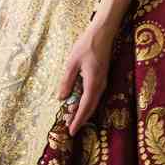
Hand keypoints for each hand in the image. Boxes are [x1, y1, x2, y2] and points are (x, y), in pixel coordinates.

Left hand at [57, 20, 114, 136]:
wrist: (103, 32)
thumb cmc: (86, 45)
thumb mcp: (72, 62)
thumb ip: (67, 81)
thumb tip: (61, 98)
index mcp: (93, 83)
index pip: (85, 107)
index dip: (78, 120)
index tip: (71, 131)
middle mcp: (100, 85)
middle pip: (91, 107)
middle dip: (81, 118)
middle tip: (70, 128)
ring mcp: (103, 81)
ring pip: (93, 101)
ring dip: (84, 111)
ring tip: (72, 117)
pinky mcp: (102, 77)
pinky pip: (95, 94)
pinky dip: (87, 102)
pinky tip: (80, 102)